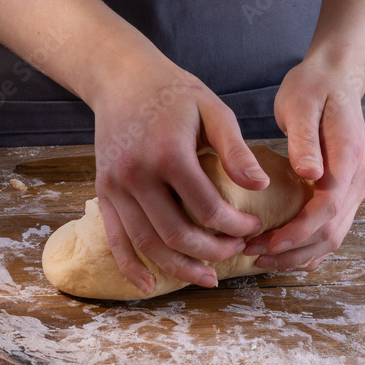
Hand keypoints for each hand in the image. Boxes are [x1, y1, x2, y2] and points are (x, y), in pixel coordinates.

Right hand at [91, 59, 269, 294]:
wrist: (122, 78)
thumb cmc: (175, 93)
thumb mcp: (213, 110)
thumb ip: (236, 150)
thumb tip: (261, 187)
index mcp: (169, 154)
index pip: (208, 208)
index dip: (236, 226)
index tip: (254, 227)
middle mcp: (137, 174)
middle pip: (177, 234)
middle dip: (212, 252)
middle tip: (237, 251)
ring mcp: (115, 187)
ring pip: (148, 244)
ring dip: (180, 268)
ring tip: (208, 277)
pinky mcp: (103, 192)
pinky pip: (115, 239)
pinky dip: (131, 267)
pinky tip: (149, 286)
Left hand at [243, 58, 364, 270]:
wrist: (334, 77)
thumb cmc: (313, 87)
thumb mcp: (302, 105)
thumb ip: (306, 141)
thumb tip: (310, 175)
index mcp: (350, 157)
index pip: (328, 207)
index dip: (299, 230)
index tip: (270, 241)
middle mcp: (359, 177)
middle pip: (333, 230)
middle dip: (294, 250)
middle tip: (255, 255)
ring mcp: (355, 186)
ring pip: (334, 235)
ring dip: (300, 253)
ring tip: (263, 258)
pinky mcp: (345, 189)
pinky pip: (333, 227)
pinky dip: (310, 245)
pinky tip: (285, 252)